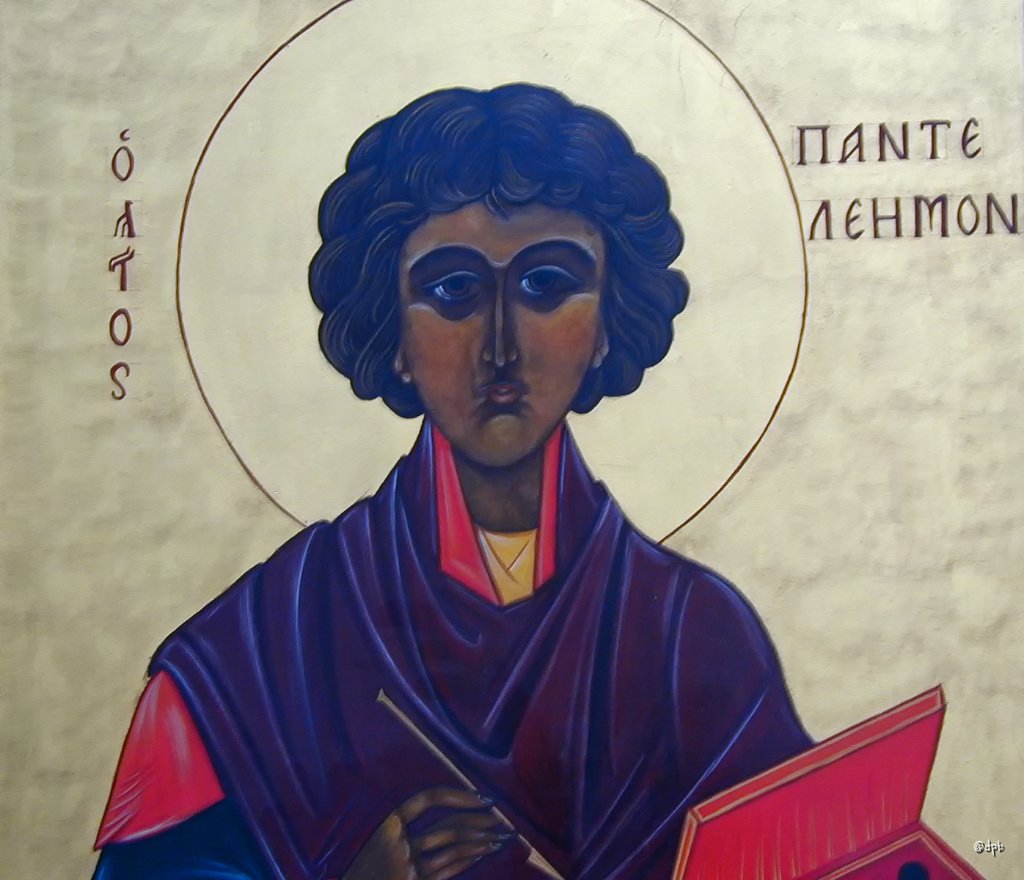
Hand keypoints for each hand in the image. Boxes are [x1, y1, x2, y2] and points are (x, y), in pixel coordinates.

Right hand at [341, 787, 511, 879]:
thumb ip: (404, 830)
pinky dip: (468, 859)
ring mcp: (407, 866)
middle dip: (479, 821)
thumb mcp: (378, 844)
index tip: (482, 797)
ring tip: (500, 838)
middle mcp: (398, 844)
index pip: (427, 799)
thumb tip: (452, 814)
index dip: (457, 796)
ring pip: (454, 847)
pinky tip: (481, 853)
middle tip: (501, 820)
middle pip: (448, 825)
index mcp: (387, 826)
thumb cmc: (367, 870)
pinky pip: (450, 868)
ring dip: (482, 841)